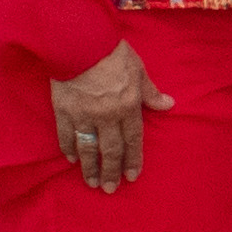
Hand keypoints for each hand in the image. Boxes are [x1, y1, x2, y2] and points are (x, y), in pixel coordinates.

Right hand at [51, 41, 170, 192]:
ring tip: (91, 182)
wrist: (79, 42)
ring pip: (88, 147)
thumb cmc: (112, 53)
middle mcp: (107, 115)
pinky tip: (72, 159)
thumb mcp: (139, 70)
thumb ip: (150, 92)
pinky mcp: (63, 110)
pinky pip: (66, 135)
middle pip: (110, 149)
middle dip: (111, 171)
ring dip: (90, 167)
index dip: (133, 159)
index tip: (132, 176)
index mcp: (128, 106)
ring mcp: (83, 114)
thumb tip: (168, 105)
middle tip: (110, 189)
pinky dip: (69, 148)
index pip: (133, 140)